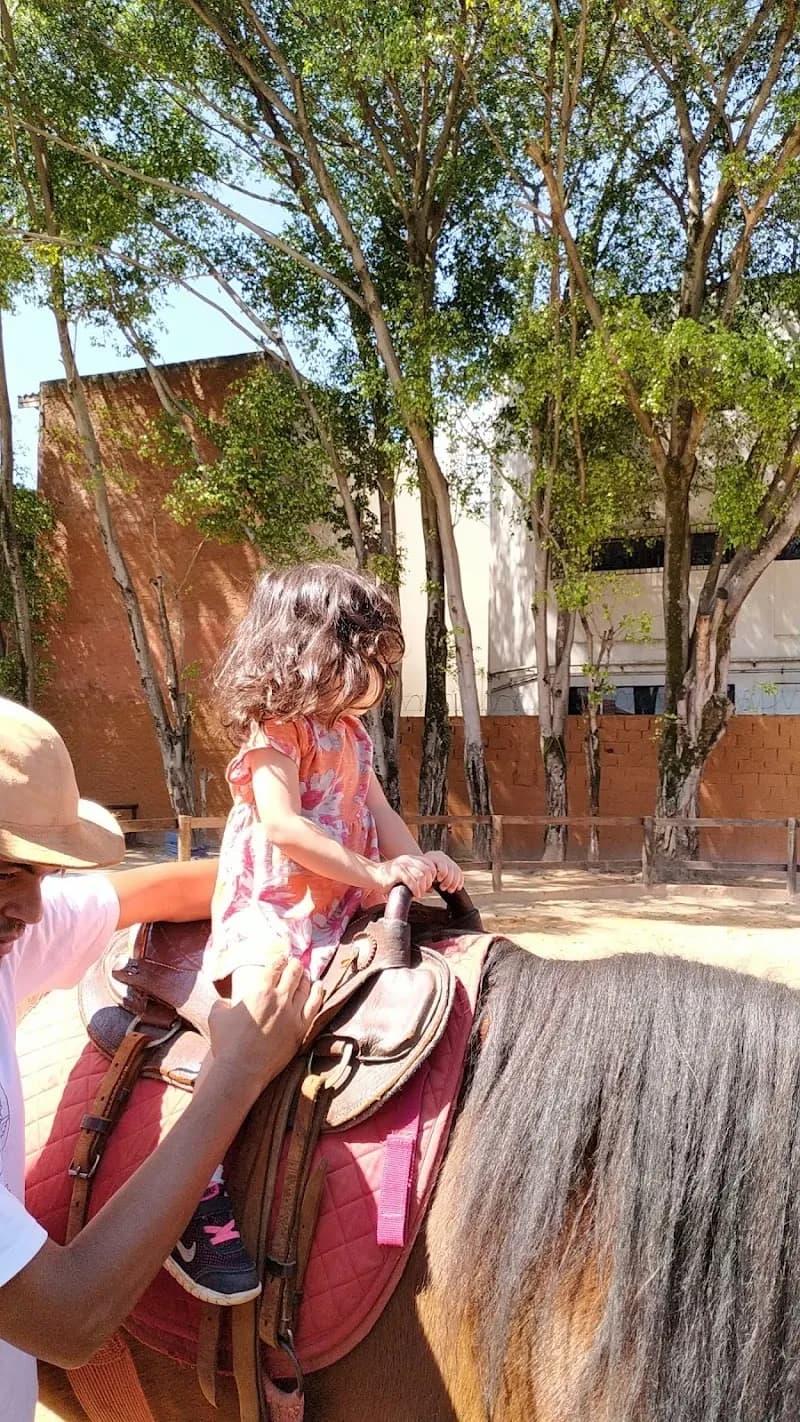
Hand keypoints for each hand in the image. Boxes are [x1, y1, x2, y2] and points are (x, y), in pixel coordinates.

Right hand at [207, 955, 323, 1095]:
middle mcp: (279, 998)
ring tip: (305, 973)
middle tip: (295, 962)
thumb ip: (221, 1004)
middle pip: (293, 973)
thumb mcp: (217, 1017)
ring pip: (305, 987)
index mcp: (260, 990)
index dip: (280, 960)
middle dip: (295, 965)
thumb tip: (224, 1003)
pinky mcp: (300, 1029)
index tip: (282, 958)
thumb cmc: (227, 1043)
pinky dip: (317, 993)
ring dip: (305, 977)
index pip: (275, 967)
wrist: (242, 1069)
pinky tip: (318, 987)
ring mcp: (292, 1014)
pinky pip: (315, 1006)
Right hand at [370, 854, 436, 898]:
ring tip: (419, 893)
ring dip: (423, 887)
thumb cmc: (389, 878)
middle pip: (427, 870)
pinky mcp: (396, 872)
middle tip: (424, 890)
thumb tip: (431, 888)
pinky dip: (416, 890)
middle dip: (428, 882)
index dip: (432, 875)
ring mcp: (402, 865)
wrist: (373, 875)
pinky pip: (412, 881)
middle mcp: (407, 860)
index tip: (429, 884)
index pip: (430, 864)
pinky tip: (415, 894)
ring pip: (421, 876)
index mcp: (411, 858)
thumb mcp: (405, 873)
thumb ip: (416, 877)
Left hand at [423, 850, 464, 892]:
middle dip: (448, 880)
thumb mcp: (422, 872)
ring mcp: (449, 861)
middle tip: (443, 888)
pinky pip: (460, 873)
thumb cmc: (422, 870)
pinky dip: (460, 881)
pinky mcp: (454, 866)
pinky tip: (458, 888)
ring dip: (454, 883)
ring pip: (456, 871)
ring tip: (449, 890)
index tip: (439, 880)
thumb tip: (430, 889)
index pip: (442, 863)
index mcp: (434, 857)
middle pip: (450, 868)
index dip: (442, 872)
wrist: (425, 862)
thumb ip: (425, 880)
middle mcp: (443, 857)